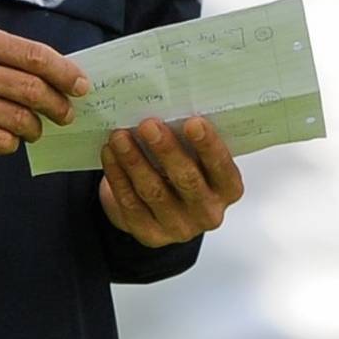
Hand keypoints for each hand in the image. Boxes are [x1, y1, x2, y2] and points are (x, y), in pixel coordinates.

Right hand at [0, 25, 91, 157]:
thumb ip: (8, 55)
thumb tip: (59, 73)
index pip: (35, 56)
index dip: (65, 72)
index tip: (81, 85)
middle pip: (33, 89)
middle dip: (58, 105)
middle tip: (66, 114)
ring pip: (20, 119)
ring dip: (36, 128)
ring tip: (35, 129)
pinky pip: (1, 141)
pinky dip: (13, 142)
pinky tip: (9, 138)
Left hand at [99, 116, 244, 246]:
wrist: (161, 205)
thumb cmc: (185, 167)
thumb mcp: (197, 155)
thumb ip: (192, 139)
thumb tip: (174, 104)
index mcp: (228, 188)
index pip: (222, 167)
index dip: (208, 146)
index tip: (193, 122)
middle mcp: (208, 212)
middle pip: (187, 180)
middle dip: (166, 150)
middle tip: (148, 125)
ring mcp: (179, 227)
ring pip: (154, 191)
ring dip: (134, 160)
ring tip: (120, 136)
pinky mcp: (150, 234)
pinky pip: (130, 203)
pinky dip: (118, 175)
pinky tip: (110, 154)